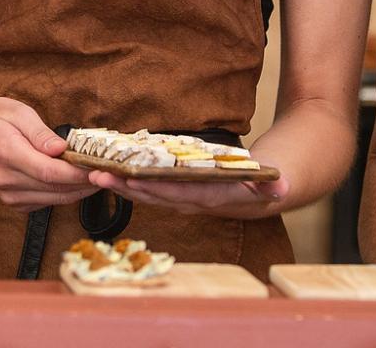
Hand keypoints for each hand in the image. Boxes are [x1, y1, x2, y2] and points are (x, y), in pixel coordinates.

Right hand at [0, 97, 97, 210]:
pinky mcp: (16, 204)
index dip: (77, 174)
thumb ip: (40, 133)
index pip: (49, 172)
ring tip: (102, 175)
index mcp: (7, 154)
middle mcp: (6, 181)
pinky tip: (81, 181)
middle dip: (86, 182)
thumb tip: (61, 149)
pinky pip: (49, 202)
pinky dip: (67, 193)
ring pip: (55, 199)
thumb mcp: (17, 112)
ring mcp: (9, 196)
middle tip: (111, 172)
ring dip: (81, 190)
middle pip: (55, 189)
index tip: (101, 168)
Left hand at [87, 169, 288, 219]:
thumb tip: (282, 186)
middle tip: (96, 174)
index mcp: (213, 199)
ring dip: (121, 185)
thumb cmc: (270, 182)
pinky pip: (151, 188)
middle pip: (154, 196)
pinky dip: (131, 181)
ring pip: (148, 194)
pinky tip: (112, 171)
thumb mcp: (276, 183)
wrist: (269, 191)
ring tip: (94, 173)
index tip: (131, 179)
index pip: (179, 194)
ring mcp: (185, 200)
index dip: (154, 188)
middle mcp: (195, 203)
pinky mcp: (180, 194)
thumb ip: (276, 186)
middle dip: (125, 187)